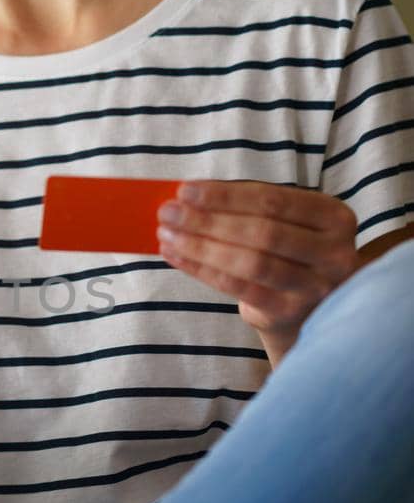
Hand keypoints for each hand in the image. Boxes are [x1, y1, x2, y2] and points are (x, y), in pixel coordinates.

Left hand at [156, 180, 359, 345]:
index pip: (273, 200)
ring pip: (250, 263)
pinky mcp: (290, 312)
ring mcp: (316, 287)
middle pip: (262, 232)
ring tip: (167, 234)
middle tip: (167, 212)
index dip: (226, 195)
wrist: (306, 306)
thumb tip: (188, 195)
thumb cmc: (287, 251)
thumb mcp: (285, 222)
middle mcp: (334, 252)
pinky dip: (203, 270)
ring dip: (201, 246)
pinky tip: (177, 256)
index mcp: (334, 216)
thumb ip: (248, 206)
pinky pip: (239, 288)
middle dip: (208, 220)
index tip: (185, 190)